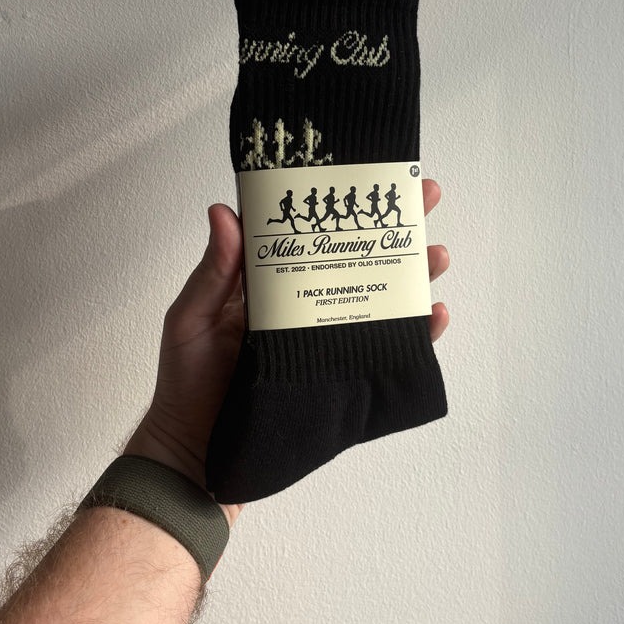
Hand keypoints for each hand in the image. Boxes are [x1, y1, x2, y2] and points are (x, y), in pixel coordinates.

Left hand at [124, 180, 449, 528]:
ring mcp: (325, 336)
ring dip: (411, 274)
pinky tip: (432, 316)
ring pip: (378, 296)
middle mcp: (304, 302)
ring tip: (436, 254)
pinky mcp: (340, 371)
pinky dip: (414, 333)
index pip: (309, 229)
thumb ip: (214, 271)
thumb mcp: (191, 318)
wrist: (199, 455)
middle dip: (392, 226)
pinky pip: (385, 348)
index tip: (367, 169)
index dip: (339, 200)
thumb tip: (225, 210)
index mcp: (268, 280)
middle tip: (423, 197)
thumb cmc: (187, 383)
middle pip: (354, 256)